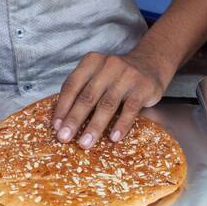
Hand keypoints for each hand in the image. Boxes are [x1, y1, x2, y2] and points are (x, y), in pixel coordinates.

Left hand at [52, 49, 171, 149]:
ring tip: (85, 143)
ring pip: (107, 104)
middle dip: (74, 119)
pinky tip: (113, 138)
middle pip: (87, 96)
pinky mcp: (143, 87)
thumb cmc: (116, 76)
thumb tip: (61, 121)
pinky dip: (121, 125)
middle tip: (64, 138)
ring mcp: (127, 75)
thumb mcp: (98, 75)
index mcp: (92, 62)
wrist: (151, 64)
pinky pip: (130, 109)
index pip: (72, 85)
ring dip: (94, 126)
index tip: (56, 127)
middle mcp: (108, 66)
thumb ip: (82, 91)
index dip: (62, 107)